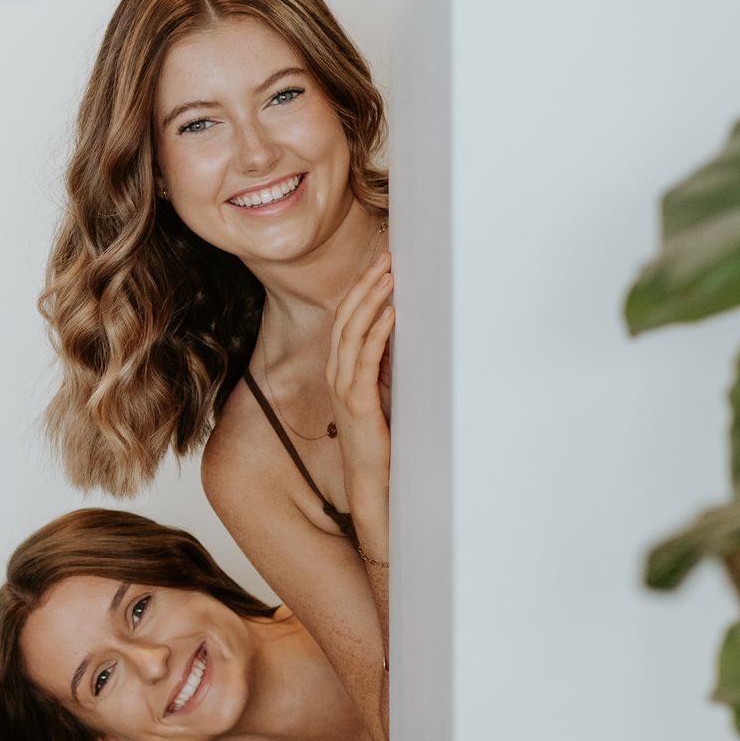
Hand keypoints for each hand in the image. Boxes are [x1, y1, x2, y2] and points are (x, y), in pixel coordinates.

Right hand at [326, 251, 393, 547]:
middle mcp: (338, 376)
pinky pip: (364, 361)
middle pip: (345, 319)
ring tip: (387, 275)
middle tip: (385, 257)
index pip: (346, 321)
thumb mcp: (384, 395)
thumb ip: (385, 368)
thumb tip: (401, 336)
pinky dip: (377, 333)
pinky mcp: (358, 404)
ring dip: (371, 301)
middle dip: (365, 285)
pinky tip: (391, 313)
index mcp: (342, 372)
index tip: (379, 265)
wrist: (371, 483)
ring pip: (351, 333)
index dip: (360, 291)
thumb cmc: (380, 442)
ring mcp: (345, 389)